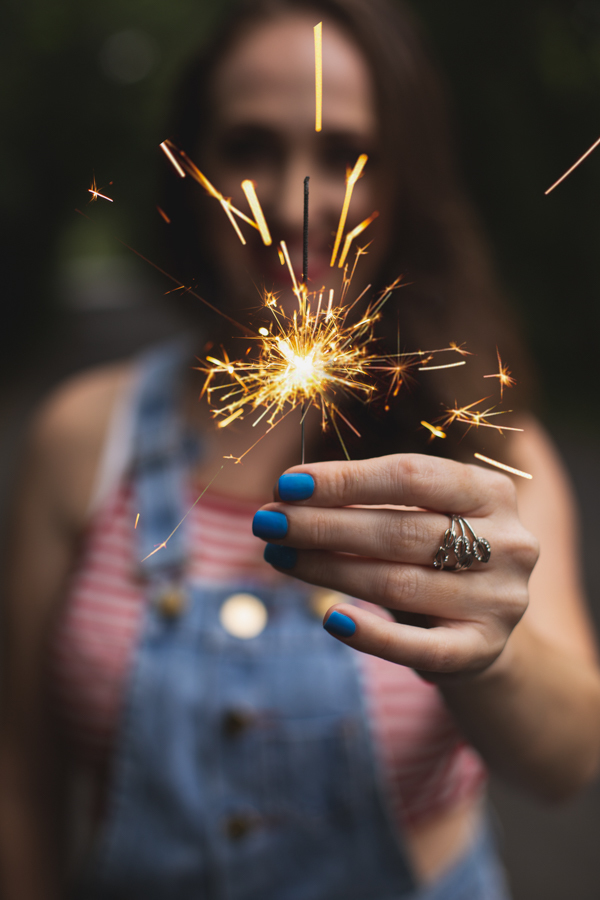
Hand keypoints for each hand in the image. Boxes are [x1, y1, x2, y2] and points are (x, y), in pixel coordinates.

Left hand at [252, 453, 538, 681]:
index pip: (410, 476)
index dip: (344, 480)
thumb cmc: (437, 554)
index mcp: (491, 492)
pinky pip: (418, 647)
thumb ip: (370, 501)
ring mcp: (498, 600)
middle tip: (267, 521)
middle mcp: (507, 543)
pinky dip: (371, 635)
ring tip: (279, 556)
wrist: (485, 626)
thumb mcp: (421, 515)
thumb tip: (289, 493)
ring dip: (328, 569)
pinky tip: (330, 618)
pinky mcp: (481, 650)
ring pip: (398, 583)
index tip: (286, 483)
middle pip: (398, 531)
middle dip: (323, 525)